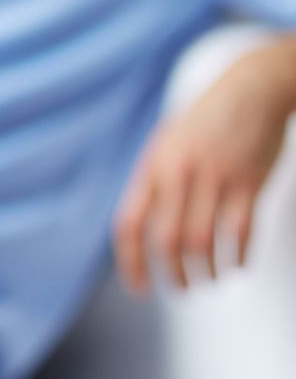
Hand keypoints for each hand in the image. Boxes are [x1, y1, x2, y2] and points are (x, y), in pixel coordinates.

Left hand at [115, 41, 295, 293]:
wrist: (251, 88)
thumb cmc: (204, 122)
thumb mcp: (166, 145)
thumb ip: (152, 184)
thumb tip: (139, 230)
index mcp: (151, 168)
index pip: (128, 225)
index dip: (130, 263)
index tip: (139, 289)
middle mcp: (177, 174)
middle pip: (164, 240)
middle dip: (170, 275)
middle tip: (180, 290)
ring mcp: (213, 177)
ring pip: (201, 241)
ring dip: (204, 271)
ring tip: (209, 282)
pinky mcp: (247, 180)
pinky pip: (239, 230)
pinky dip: (238, 256)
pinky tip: (238, 267)